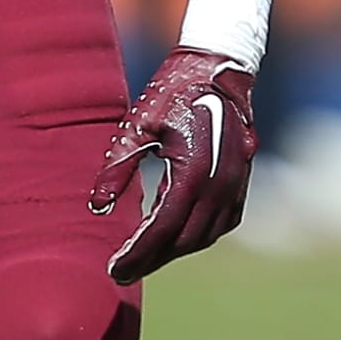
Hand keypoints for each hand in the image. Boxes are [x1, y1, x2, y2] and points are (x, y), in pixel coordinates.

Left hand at [89, 49, 257, 284]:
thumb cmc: (172, 92)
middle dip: (152, 260)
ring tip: (145, 257)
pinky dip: (200, 235)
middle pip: (184, 240)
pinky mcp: (243, 179)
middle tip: (122, 272)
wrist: (218, 67)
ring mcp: (236, 183)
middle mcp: (220, 183)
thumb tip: (97, 208)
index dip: (137, 254)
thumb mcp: (136, 126)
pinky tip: (177, 237)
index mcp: (192, 171)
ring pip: (206, 235)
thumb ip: (117, 168)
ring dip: (175, 250)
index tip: (114, 270)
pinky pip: (224, 221)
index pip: (161, 229)